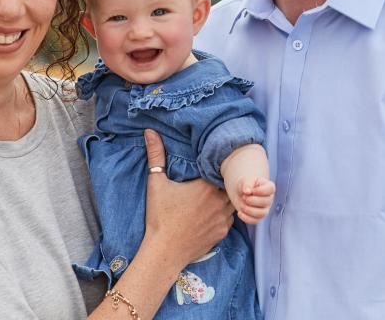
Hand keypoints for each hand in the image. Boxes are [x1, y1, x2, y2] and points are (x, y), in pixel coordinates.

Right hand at [143, 129, 233, 267]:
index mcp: (206, 186)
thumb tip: (150, 132)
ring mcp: (223, 219)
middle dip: (226, 181)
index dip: (221, 165)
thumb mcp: (156, 183)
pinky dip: (224, 213)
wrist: (164, 252)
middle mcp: (220, 201)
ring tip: (216, 194)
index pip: (223, 169)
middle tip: (216, 177)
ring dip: (227, 197)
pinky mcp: (222, 233)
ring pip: (233, 202)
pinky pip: (230, 219)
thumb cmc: (160, 217)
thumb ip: (156, 156)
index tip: (214, 163)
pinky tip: (212, 212)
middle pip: (231, 185)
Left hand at [233, 177, 275, 223]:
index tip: (251, 191)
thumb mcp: (246, 180)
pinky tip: (239, 213)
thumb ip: (247, 184)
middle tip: (243, 197)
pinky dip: (246, 218)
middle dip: (252, 200)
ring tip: (241, 205)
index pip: (270, 189)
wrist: (240, 192)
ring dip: (249, 210)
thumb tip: (247, 191)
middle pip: (266, 202)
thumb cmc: (246, 184)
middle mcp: (269, 199)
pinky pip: (255, 221)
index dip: (261, 191)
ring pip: (261, 213)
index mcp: (269, 187)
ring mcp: (265, 209)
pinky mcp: (258, 217)